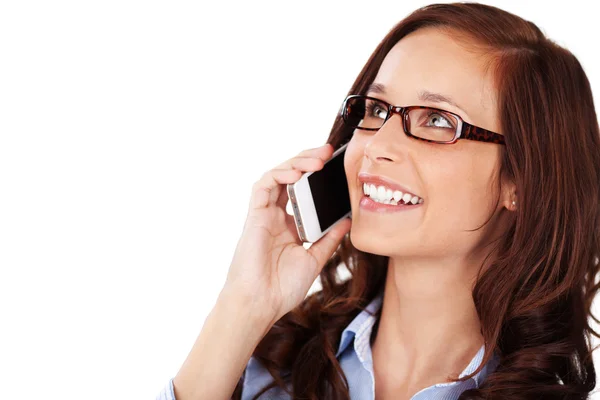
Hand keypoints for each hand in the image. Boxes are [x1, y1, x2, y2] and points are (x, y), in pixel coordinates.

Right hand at [222, 143, 351, 325]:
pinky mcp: (254, 216)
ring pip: (277, 176)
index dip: (316, 176)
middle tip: (328, 152)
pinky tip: (296, 174)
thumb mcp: (314, 259)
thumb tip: (347, 220)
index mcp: (289, 226)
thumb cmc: (282, 288)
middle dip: (308, 161)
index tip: (336, 167)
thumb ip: (328, 239)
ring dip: (297, 163)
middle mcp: (276, 216)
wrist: (261, 305)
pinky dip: (279, 175)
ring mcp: (264, 214)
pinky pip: (263, 186)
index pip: (302, 191)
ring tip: (318, 159)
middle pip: (290, 178)